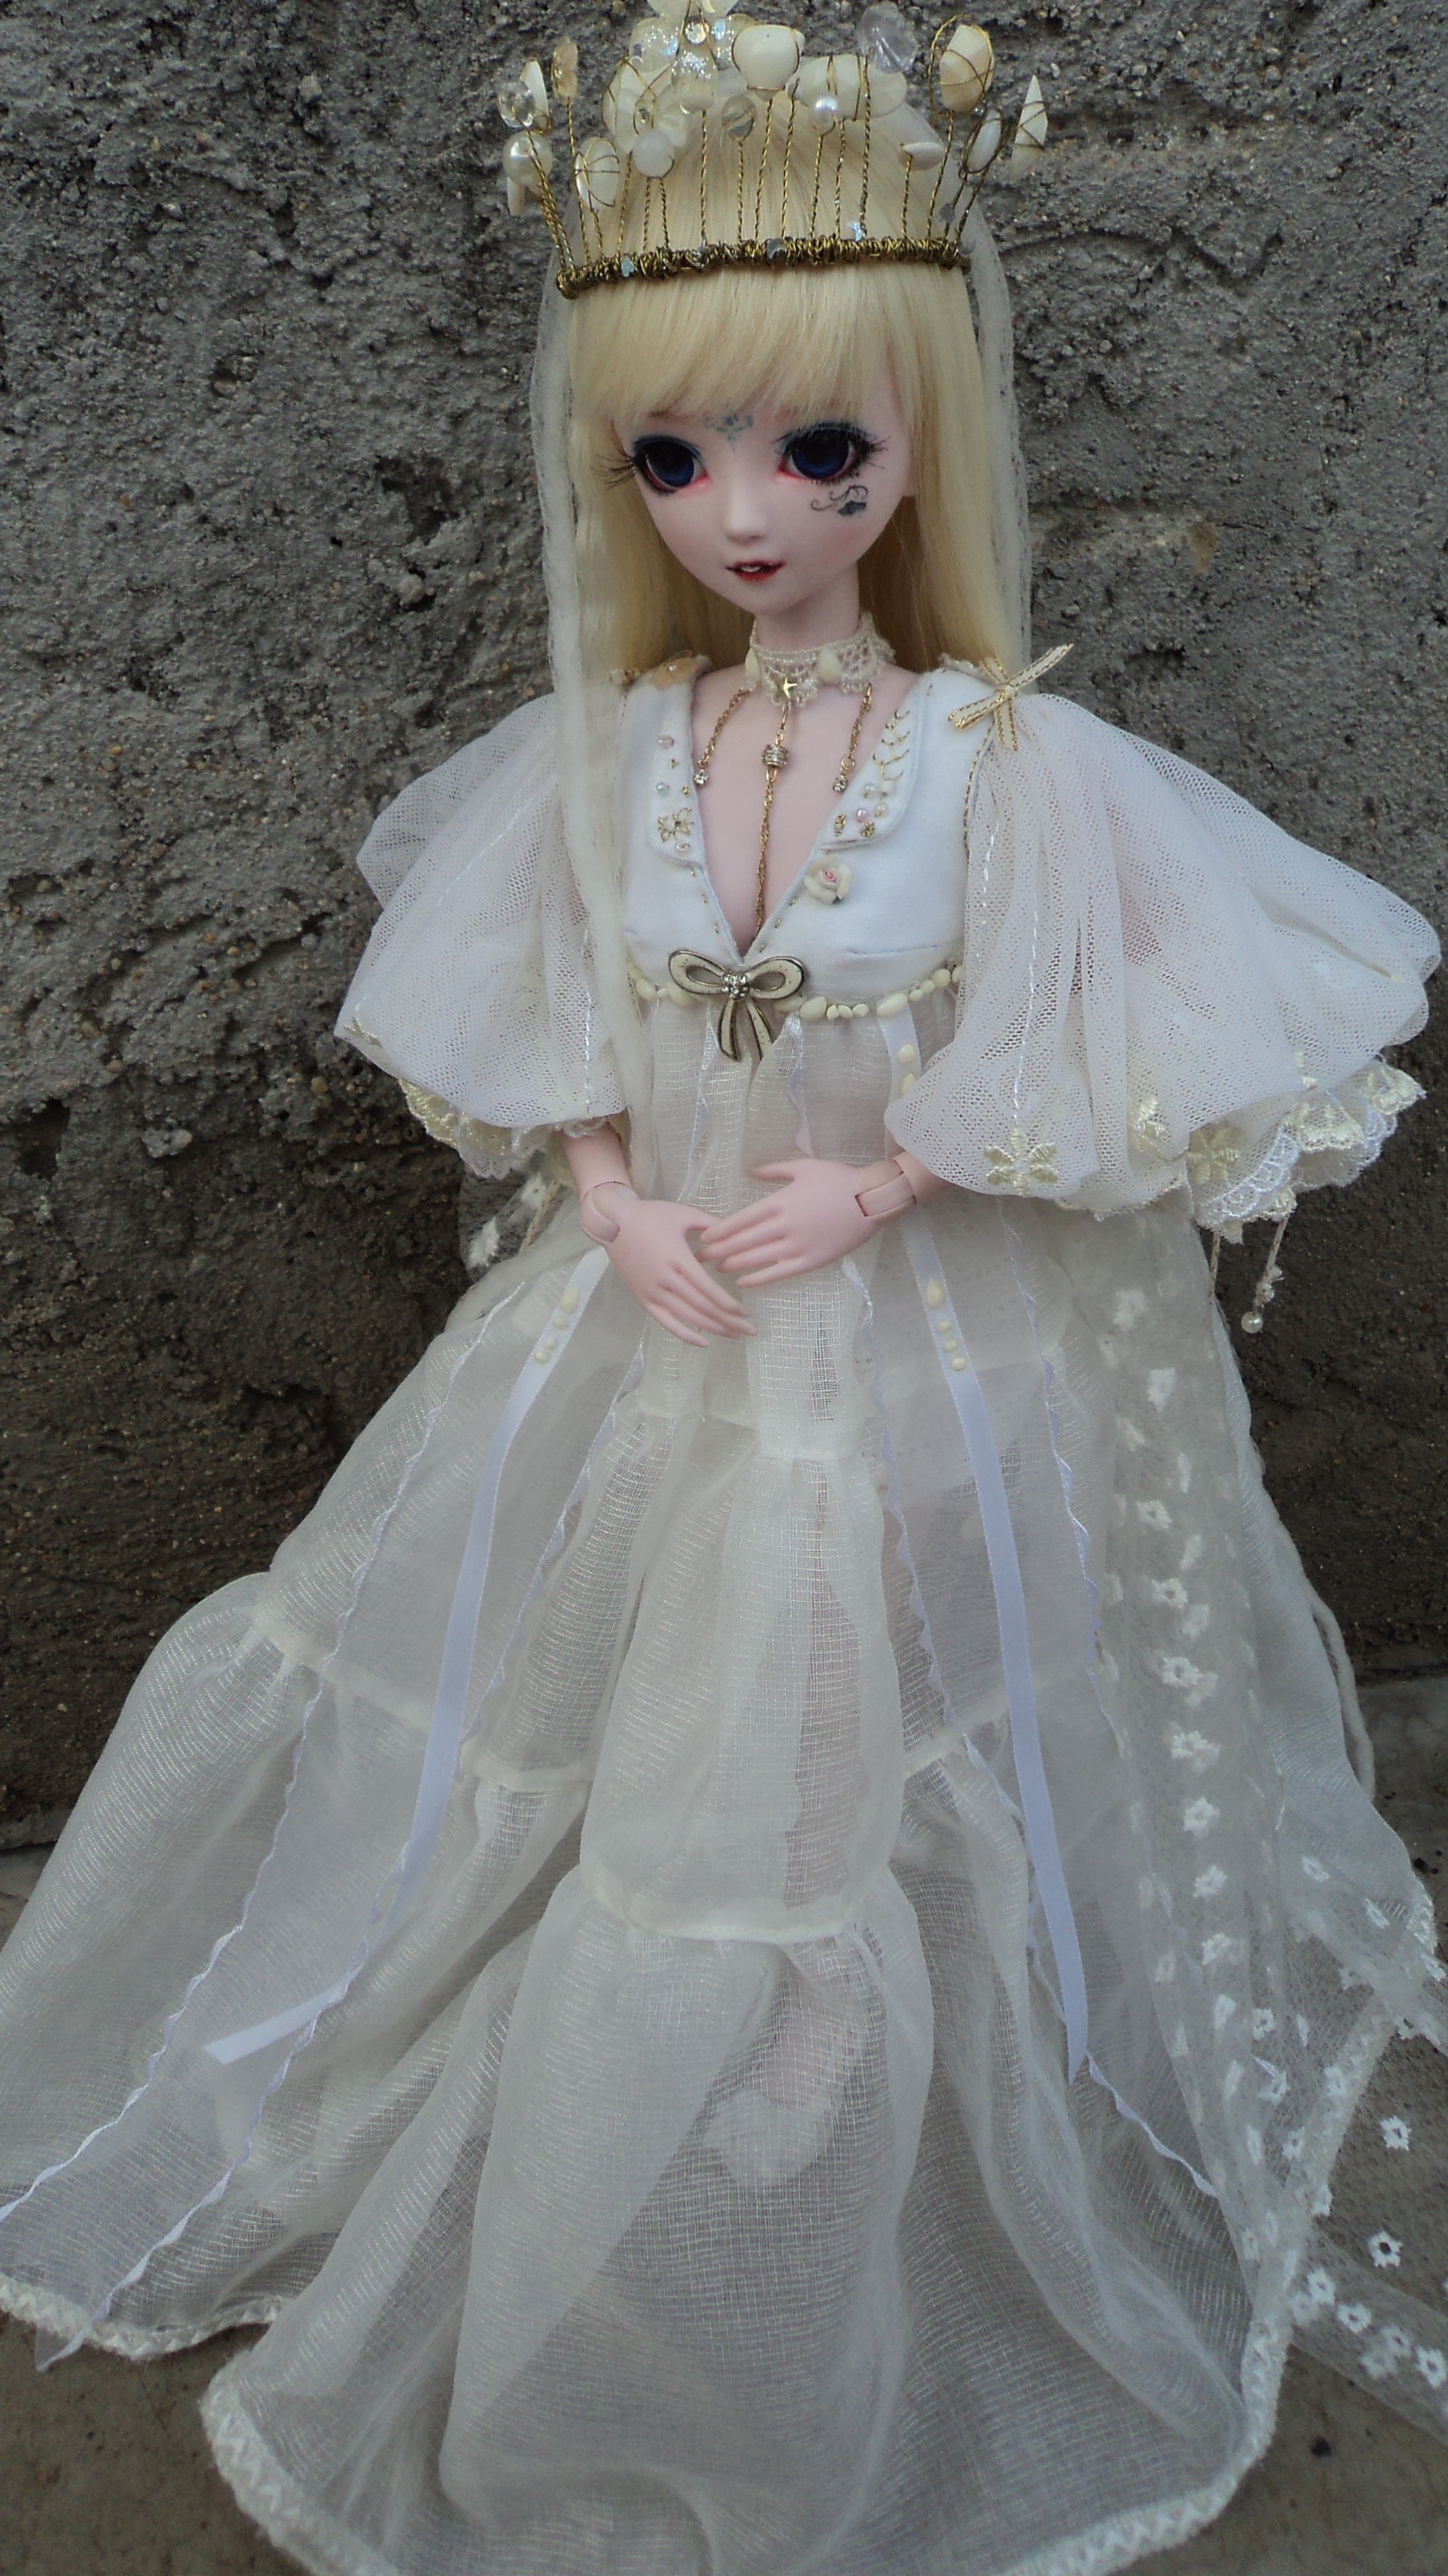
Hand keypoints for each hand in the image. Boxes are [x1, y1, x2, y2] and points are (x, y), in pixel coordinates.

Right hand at [603, 1191, 754, 1347]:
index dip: (727, 1304)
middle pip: (701, 1307)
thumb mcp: (683, 1213)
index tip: (745, 1313)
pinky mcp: (643, 1299)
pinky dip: (685, 1335)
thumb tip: (736, 1233)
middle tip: (749, 1330)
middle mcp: (665, 1279)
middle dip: (728, 1321)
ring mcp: (652, 1292)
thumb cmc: (650, 1216)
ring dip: (713, 1329)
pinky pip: (666, 1322)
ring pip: (687, 1318)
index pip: (707, 1289)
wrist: (612, 1223)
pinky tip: (704, 1342)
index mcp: (677, 1258)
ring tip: (734, 1335)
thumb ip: (711, 1224)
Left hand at [698, 1158, 885, 1287]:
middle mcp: (784, 1226)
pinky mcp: (810, 1261)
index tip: (703, 1237)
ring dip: (733, 1265)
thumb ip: (774, 1170)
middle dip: (718, 1251)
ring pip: (756, 1259)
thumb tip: (750, 1171)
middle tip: (699, 1259)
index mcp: (780, 1202)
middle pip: (742, 1242)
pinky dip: (758, 1279)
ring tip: (715, 1269)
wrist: (872, 1200)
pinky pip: (778, 1274)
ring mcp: (797, 1246)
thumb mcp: (803, 1167)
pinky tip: (743, 1283)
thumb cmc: (838, 1180)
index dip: (719, 1230)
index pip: (740, 1220)